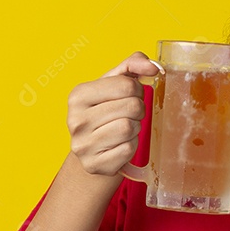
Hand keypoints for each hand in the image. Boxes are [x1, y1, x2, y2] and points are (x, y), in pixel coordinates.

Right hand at [66, 52, 159, 175]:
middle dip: (138, 109)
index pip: (126, 84)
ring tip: (124, 129)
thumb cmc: (106, 112)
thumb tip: (153, 66)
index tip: (129, 96)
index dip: (136, 90)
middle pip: (131, 106)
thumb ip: (133, 65)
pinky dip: (131, 146)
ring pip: (130, 128)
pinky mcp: (94, 165)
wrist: (93, 151)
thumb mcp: (114, 84)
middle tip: (129, 115)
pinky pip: (129, 149)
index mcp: (78, 95)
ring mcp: (83, 145)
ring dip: (135, 128)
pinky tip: (120, 145)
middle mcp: (75, 120)